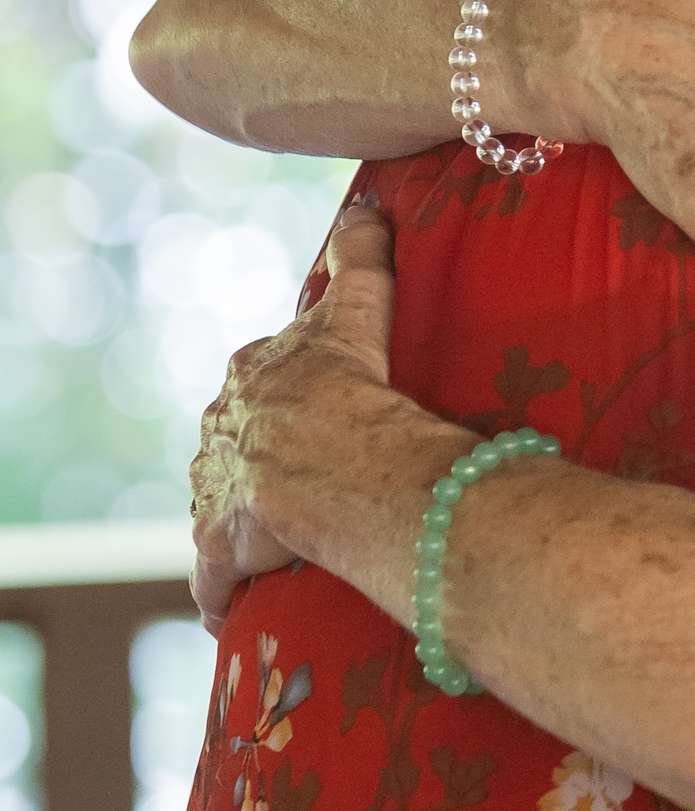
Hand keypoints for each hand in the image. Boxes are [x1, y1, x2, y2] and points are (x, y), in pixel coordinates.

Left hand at [190, 204, 438, 632]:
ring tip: (279, 540)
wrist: (340, 465)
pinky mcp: (220, 550)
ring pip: (220, 504)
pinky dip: (221, 592)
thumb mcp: (357, 311)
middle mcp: (220, 432)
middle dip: (256, 459)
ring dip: (242, 521)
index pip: (258, 380)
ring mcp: (216, 493)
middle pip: (233, 442)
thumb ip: (361, 257)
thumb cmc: (352, 387)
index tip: (313, 413)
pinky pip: (213, 579)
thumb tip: (365, 204)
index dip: (286, 396)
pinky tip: (234, 607)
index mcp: (251, 378)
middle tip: (303, 480)